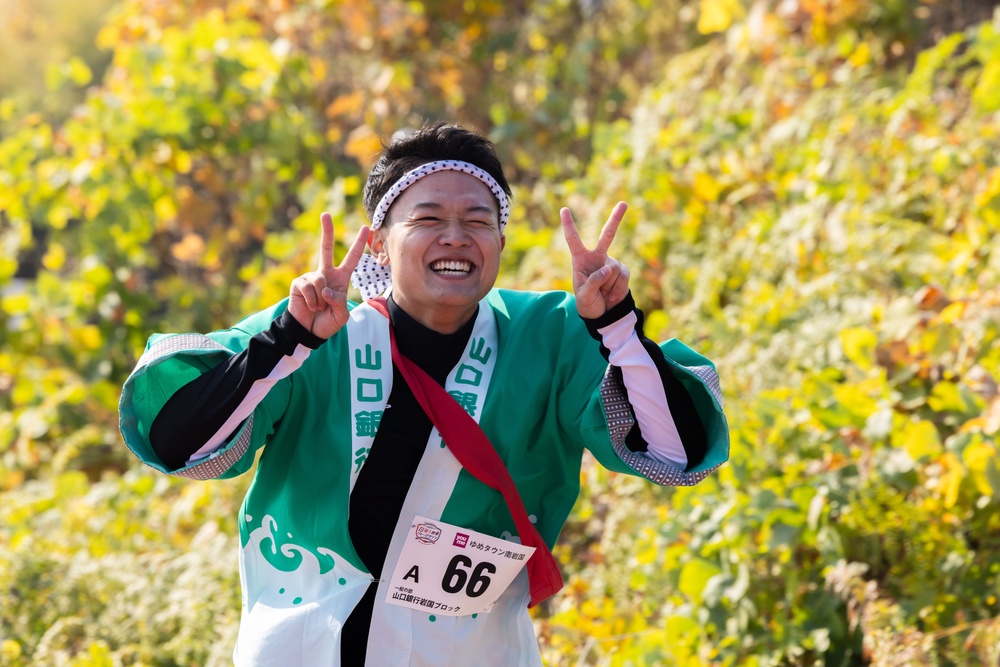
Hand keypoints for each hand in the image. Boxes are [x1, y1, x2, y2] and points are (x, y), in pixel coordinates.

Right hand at [289, 213, 369, 338]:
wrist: (308, 331)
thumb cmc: (327, 322)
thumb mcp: (341, 316)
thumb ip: (339, 302)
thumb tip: (326, 289)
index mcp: (340, 279)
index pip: (352, 259)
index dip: (358, 244)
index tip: (365, 227)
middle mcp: (326, 274)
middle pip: (325, 248)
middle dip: (326, 231)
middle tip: (325, 214)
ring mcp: (311, 277)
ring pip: (320, 281)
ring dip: (321, 299)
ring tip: (319, 307)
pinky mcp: (299, 283)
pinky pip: (309, 287)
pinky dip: (312, 300)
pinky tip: (310, 306)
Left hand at [561, 201, 630, 318]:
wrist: (603, 315)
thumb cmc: (588, 304)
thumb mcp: (584, 296)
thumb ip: (594, 281)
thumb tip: (608, 267)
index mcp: (580, 260)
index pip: (573, 240)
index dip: (569, 225)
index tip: (564, 209)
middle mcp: (597, 257)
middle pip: (607, 235)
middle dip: (616, 219)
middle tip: (623, 203)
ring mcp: (611, 263)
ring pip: (613, 269)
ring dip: (608, 286)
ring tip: (602, 294)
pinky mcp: (622, 272)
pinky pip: (623, 277)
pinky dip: (617, 289)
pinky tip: (611, 296)